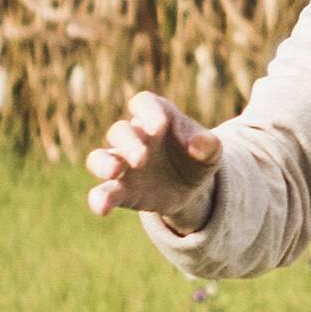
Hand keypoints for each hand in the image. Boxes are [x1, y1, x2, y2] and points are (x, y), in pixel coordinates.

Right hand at [85, 88, 221, 229]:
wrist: (192, 187)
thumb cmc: (198, 157)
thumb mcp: (211, 151)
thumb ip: (208, 145)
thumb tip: (200, 144)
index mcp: (157, 118)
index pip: (144, 103)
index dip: (148, 111)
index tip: (160, 126)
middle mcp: (134, 138)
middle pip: (120, 131)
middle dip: (128, 142)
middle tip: (142, 158)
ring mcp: (124, 164)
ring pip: (99, 157)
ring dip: (103, 164)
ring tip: (114, 172)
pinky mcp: (122, 191)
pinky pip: (104, 192)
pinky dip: (100, 199)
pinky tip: (102, 208)